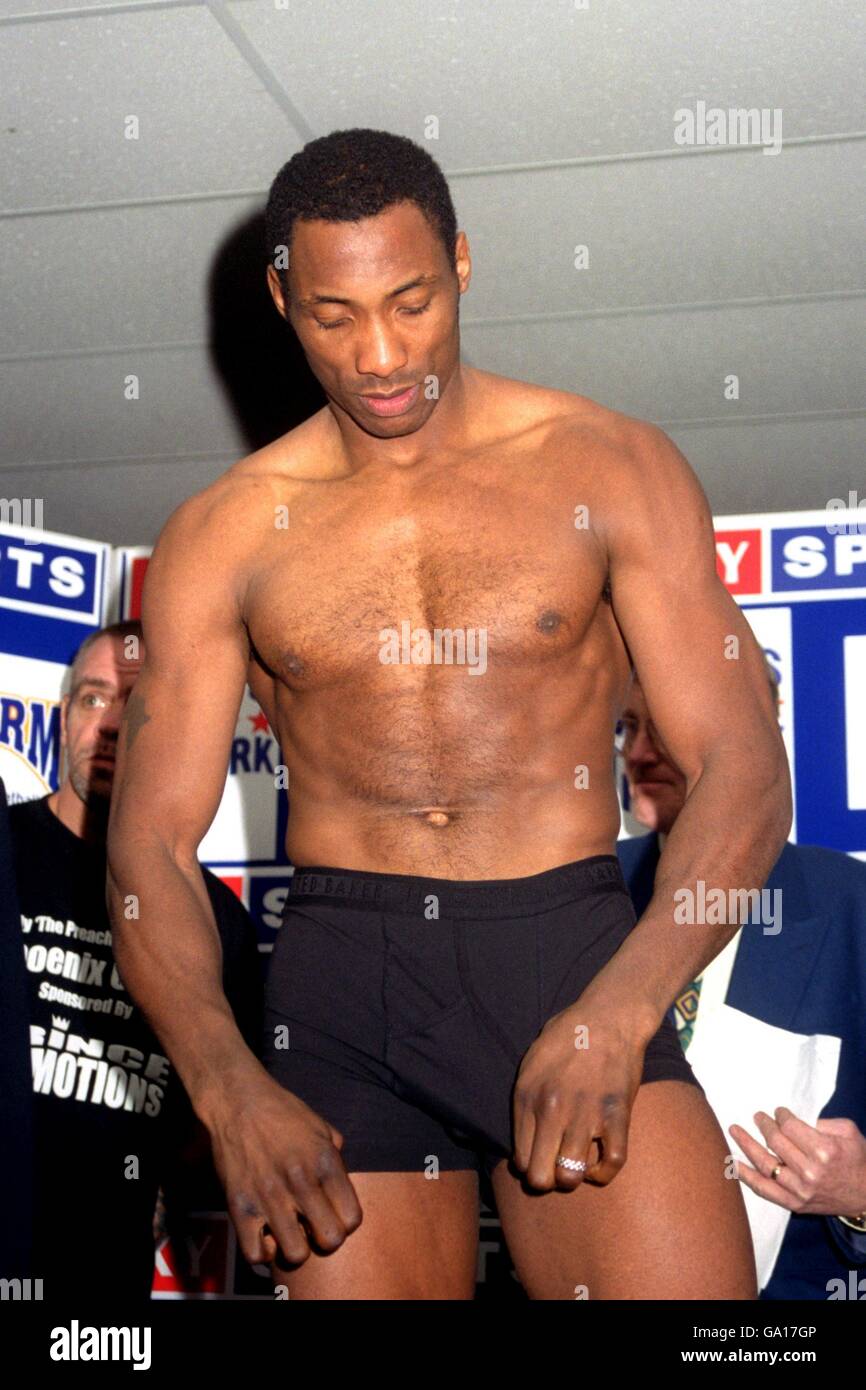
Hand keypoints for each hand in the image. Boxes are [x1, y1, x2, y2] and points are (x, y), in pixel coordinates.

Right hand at [205, 1068, 362, 1267]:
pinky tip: (265, 1234)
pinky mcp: (240, 1208)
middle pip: (330, 1240)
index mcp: (325, 1161)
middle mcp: (300, 1182)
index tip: (333, 1214)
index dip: (345, 1221)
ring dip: (295, 1247)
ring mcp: (269, 1197)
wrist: (237, 1100)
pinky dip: (263, 1252)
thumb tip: (343, 1178)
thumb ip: (335, 1154)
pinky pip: (255, 1254)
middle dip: (325, 1238)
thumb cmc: (281, 1111)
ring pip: (296, 1254)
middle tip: (313, 1226)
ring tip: (290, 1231)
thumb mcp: (320, 1125)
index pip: (353, 1218)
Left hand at [511, 998, 647, 1190]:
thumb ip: (525, 1101)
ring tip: (576, 1163)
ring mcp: (585, 1115)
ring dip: (573, 1177)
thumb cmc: (567, 1035)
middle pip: (540, 1178)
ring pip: (571, 1177)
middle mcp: (553, 1110)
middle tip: (555, 1167)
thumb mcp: (531, 1062)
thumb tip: (524, 1140)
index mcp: (528, 1097)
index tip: (539, 1158)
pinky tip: (597, 1162)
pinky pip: (612, 1163)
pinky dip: (603, 1172)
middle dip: (546, 1180)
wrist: (608, 1017)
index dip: (529, 1167)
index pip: (520, 1160)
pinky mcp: (617, 1115)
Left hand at [729, 1108, 865, 1215]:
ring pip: (765, 1164)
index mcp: (824, 1150)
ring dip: (746, 1144)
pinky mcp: (795, 1204)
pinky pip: (764, 1190)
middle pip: (776, 1142)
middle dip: (764, 1125)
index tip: (779, 1112)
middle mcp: (810, 1171)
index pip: (790, 1127)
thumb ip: (822, 1122)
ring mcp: (800, 1190)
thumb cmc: (859, 1160)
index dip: (780, 1115)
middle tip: (757, 1116)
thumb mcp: (848, 1132)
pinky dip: (746, 1176)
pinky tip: (733, 1163)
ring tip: (735, 1130)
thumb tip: (794, 1120)